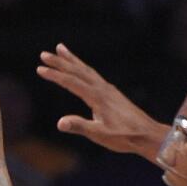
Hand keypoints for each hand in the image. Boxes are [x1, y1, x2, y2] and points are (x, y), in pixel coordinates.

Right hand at [36, 44, 165, 157]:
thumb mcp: (100, 134)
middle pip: (77, 71)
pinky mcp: (111, 93)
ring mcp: (108, 89)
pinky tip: (80, 69)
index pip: (71, 82)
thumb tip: (60, 123)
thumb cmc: (124, 136)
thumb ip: (80, 126)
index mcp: (97, 96)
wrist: (146, 134)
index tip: (39, 69)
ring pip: (86, 69)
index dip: (55, 75)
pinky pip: (93, 75)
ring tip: (60, 48)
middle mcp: (102, 88)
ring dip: (72, 59)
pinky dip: (82, 68)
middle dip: (60, 62)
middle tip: (44, 54)